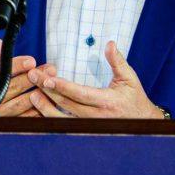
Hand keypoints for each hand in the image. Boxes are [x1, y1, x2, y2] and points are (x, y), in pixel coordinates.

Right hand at [0, 38, 56, 116]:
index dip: (16, 66)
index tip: (32, 61)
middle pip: (13, 88)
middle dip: (33, 77)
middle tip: (50, 70)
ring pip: (22, 103)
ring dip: (39, 92)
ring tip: (52, 83)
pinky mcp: (9, 124)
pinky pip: (26, 117)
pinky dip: (39, 108)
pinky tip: (49, 99)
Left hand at [26, 41, 162, 118]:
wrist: (142, 123)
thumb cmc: (134, 99)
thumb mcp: (130, 79)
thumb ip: (118, 61)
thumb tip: (109, 44)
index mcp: (106, 102)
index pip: (80, 94)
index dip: (62, 87)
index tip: (47, 79)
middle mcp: (96, 116)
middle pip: (66, 103)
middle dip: (47, 90)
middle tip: (32, 77)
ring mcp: (89, 125)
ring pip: (62, 118)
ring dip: (45, 107)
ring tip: (32, 94)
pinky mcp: (84, 129)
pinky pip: (64, 125)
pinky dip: (51, 117)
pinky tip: (40, 109)